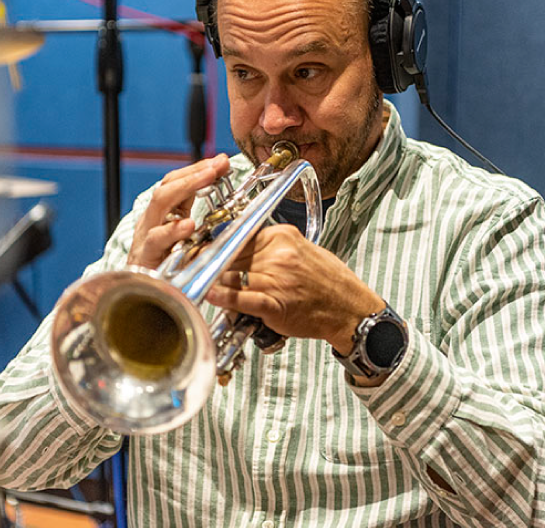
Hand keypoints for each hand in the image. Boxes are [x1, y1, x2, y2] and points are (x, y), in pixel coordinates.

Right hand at [127, 154, 229, 269]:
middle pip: (168, 185)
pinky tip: (189, 225)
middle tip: (217, 165)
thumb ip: (200, 217)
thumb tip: (226, 200)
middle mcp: (152, 220)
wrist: (140, 297)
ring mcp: (147, 236)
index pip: (177, 181)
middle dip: (194, 172)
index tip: (222, 161)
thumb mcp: (186, 237)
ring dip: (186, 187)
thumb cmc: (165, 266)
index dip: (198, 168)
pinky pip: (156, 240)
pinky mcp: (146, 257)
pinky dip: (172, 231)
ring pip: (160, 203)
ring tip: (208, 177)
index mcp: (163, 214)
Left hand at [206, 224, 384, 352]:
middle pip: (231, 256)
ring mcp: (275, 279)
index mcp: (282, 236)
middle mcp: (277, 255)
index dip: (217, 244)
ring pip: (231, 276)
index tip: (202, 247)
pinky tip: (211, 294)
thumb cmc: (328, 281)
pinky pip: (241, 298)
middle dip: (212, 263)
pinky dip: (223, 297)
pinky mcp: (274, 304)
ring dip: (215, 281)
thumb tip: (240, 245)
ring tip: (203, 283)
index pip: (239, 235)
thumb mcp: (301, 248)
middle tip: (195, 266)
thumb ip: (271, 245)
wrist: (350, 309)